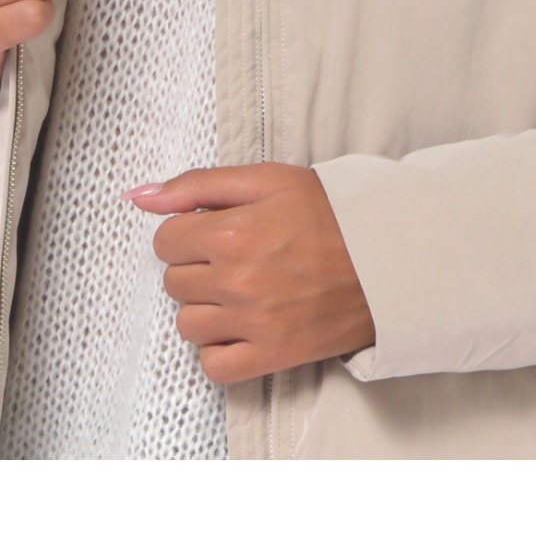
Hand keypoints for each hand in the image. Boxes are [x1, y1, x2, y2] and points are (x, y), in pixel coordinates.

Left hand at [123, 163, 375, 383]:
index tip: (217, 231)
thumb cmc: (330, 213)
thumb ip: (198, 184)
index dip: (188, 232)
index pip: (165, 240)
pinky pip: (214, 365)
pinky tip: (243, 326)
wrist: (387, 257)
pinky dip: (220, 349)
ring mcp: (253, 323)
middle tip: (237, 257)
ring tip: (242, 290)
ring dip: (206, 308)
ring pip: (188, 324)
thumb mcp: (267, 179)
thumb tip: (138, 196)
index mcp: (232, 233)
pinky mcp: (271, 356)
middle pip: (173, 282)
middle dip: (197, 267)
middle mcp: (237, 281)